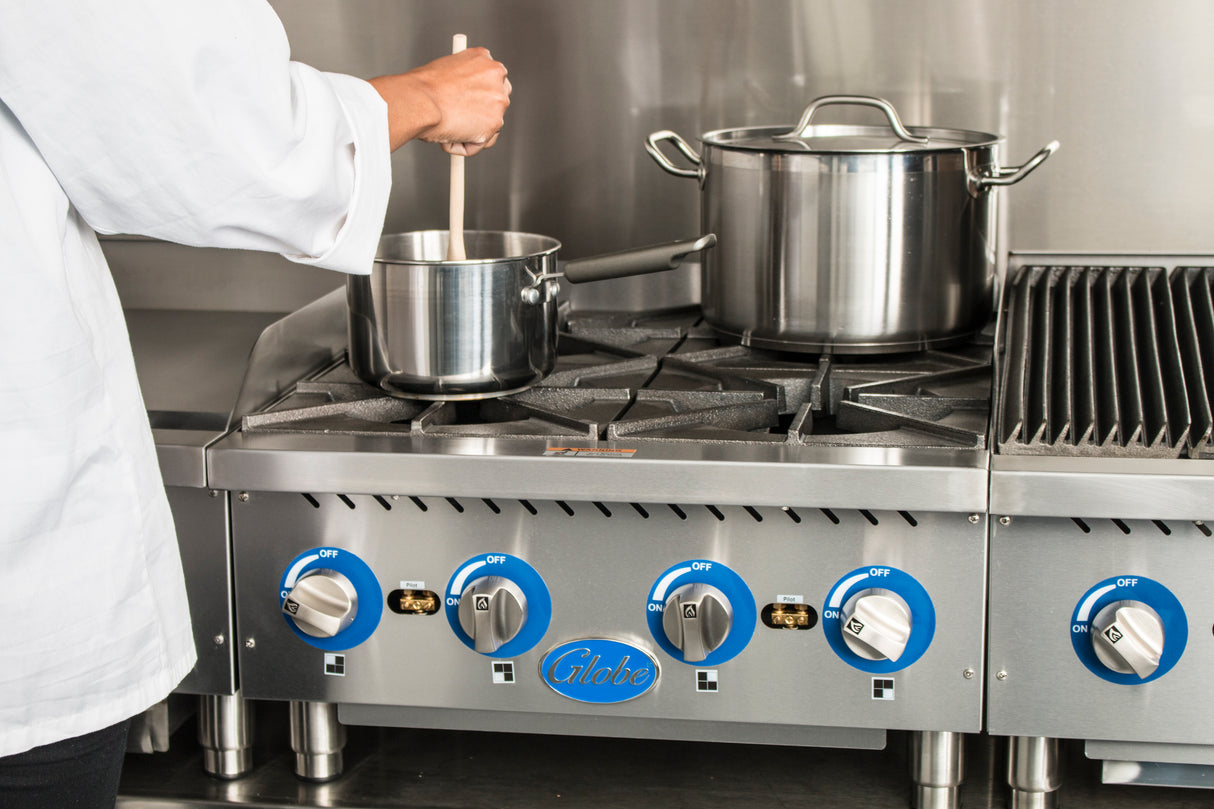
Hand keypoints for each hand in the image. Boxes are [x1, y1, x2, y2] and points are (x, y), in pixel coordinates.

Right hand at [369, 48, 510, 154]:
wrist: (419, 101)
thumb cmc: (422, 88)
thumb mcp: (445, 70)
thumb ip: (461, 80)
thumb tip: (461, 96)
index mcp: (483, 58)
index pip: (490, 79)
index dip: (477, 95)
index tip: (465, 103)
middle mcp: (496, 75)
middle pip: (497, 101)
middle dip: (480, 115)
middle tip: (457, 121)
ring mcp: (498, 99)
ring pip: (489, 124)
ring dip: (470, 132)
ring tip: (447, 128)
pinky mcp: (494, 123)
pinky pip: (481, 142)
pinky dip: (465, 146)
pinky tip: (448, 137)